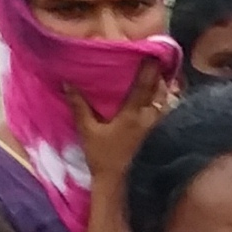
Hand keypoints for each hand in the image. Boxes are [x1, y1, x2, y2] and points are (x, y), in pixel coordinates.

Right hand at [69, 60, 175, 191]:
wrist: (115, 178)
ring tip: (160, 69)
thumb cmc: (101, 154)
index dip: (148, 70)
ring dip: (162, 85)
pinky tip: (160, 91)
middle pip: (159, 91)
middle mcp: (148, 118)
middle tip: (159, 56)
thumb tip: (67, 83)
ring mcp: (153, 125)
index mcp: (132, 115)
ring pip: (164, 100)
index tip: (152, 53)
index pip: (143, 87)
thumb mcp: (86, 129)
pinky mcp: (153, 131)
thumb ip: (79, 105)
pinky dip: (162, 98)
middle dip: (160, 73)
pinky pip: (162, 109)